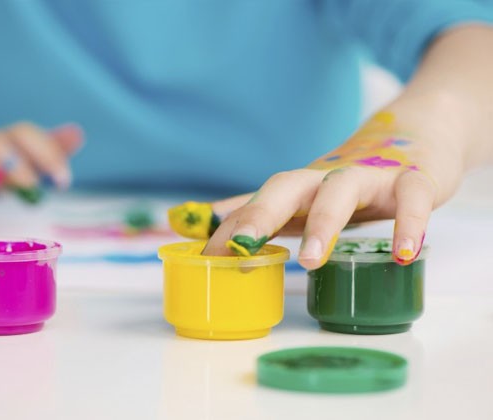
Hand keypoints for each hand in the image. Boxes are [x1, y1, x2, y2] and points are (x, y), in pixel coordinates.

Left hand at [199, 111, 460, 267]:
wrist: (414, 136)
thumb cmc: (347, 181)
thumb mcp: (302, 198)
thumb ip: (257, 209)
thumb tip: (206, 220)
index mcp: (299, 188)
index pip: (256, 204)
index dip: (230, 228)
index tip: (205, 257)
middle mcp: (326, 178)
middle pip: (287, 187)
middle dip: (261, 214)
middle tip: (240, 247)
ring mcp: (369, 176)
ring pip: (341, 190)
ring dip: (324, 223)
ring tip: (310, 261)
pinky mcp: (413, 179)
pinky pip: (412, 198)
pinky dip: (409, 223)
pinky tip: (403, 255)